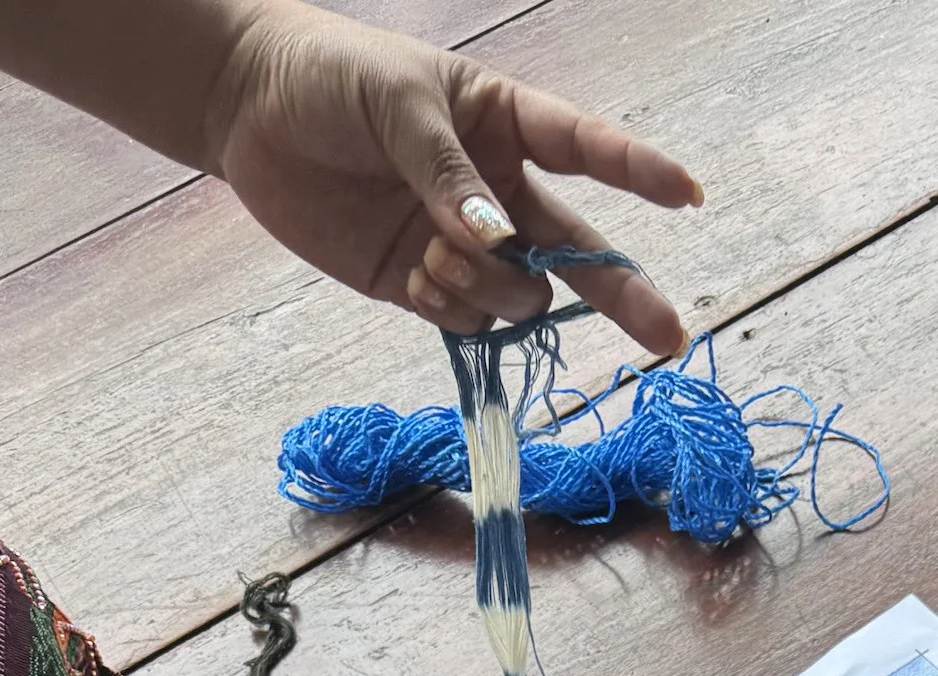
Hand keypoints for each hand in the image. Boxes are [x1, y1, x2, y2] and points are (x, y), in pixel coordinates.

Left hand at [205, 1, 697, 349]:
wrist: (247, 109)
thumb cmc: (330, 78)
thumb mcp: (396, 105)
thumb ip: (447, 175)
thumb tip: (494, 241)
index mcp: (504, 124)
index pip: (586, 149)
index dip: (639, 173)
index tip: (689, 195)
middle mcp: (498, 190)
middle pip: (576, 252)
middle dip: (620, 292)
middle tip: (666, 335)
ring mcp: (464, 244)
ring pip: (517, 295)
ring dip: (489, 288)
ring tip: (434, 254)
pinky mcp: (423, 286)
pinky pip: (465, 320)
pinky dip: (448, 308)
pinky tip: (414, 273)